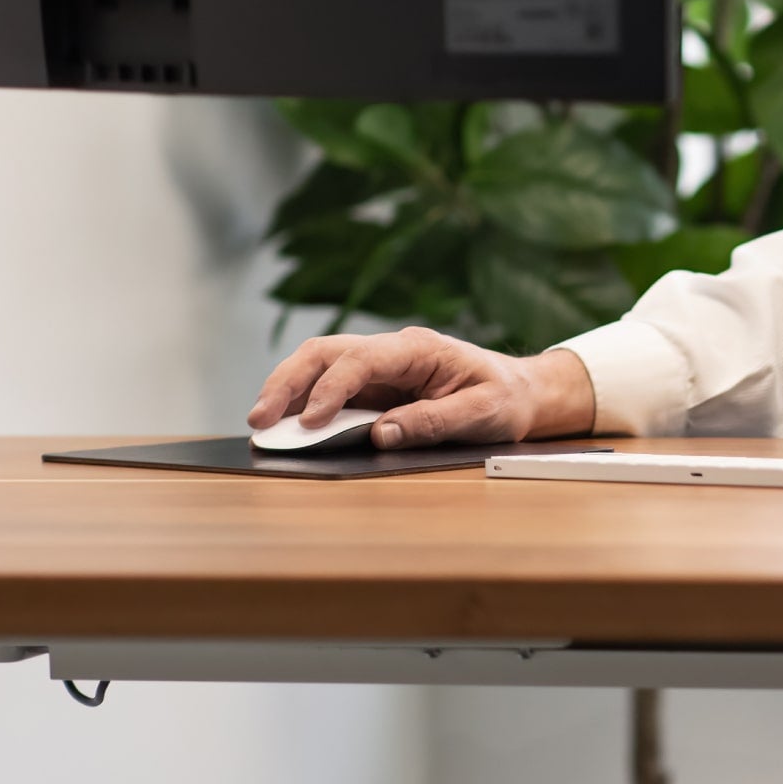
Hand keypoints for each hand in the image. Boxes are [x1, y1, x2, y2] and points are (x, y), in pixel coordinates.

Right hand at [246, 328, 595, 448]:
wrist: (523, 393)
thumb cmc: (507, 398)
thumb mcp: (483, 413)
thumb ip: (434, 422)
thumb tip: (382, 434)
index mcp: (419, 349)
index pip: (362, 359)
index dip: (331, 388)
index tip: (309, 421)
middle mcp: (393, 351)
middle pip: (326, 352)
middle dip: (288, 382)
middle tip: (260, 419)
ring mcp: (380, 368)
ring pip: (319, 364)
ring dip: (287, 390)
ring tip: (261, 423)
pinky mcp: (375, 388)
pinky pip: (330, 388)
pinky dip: (302, 402)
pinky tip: (284, 424)